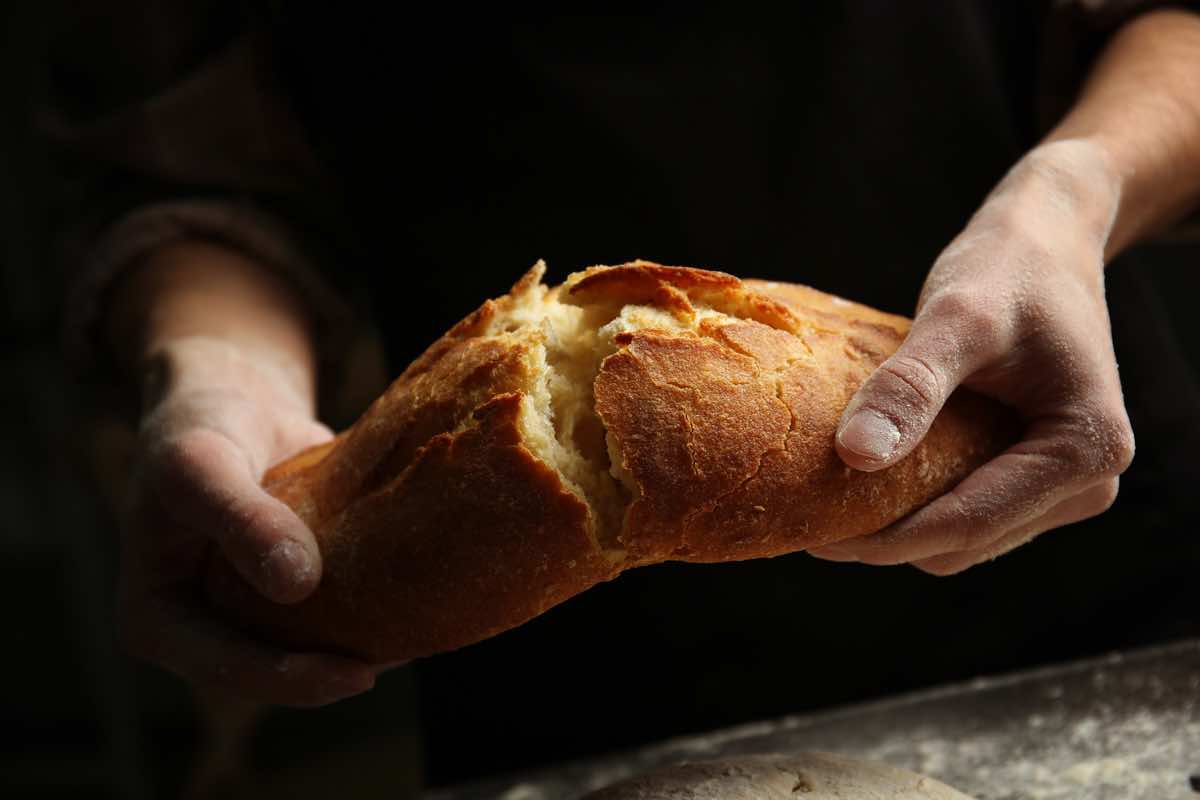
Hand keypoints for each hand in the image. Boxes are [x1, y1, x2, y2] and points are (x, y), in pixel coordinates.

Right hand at [107, 238, 380, 704]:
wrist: (234, 395)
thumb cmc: (200, 426)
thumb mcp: (200, 466)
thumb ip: (242, 520)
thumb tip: (296, 584)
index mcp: (158, 620)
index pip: (227, 668)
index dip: (291, 679)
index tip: (360, 674)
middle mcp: (204, 630)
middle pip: (276, 669)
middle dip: (337, 671)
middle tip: (407, 650)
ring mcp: (251, 612)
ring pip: (311, 647)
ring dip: (363, 643)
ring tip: (422, 631)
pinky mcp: (296, 590)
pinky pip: (335, 612)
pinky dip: (374, 607)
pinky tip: (421, 601)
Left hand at [811, 140, 1135, 573]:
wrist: (1047, 241)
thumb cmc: (1006, 270)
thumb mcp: (958, 317)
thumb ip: (910, 386)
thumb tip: (856, 456)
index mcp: (1085, 452)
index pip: (968, 524)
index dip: (884, 539)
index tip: (810, 534)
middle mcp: (1086, 484)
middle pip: (964, 543)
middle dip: (885, 539)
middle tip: (804, 519)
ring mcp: (1064, 486)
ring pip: (962, 537)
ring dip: (896, 527)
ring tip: (823, 504)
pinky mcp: (1034, 476)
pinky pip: (965, 510)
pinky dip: (914, 504)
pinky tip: (862, 480)